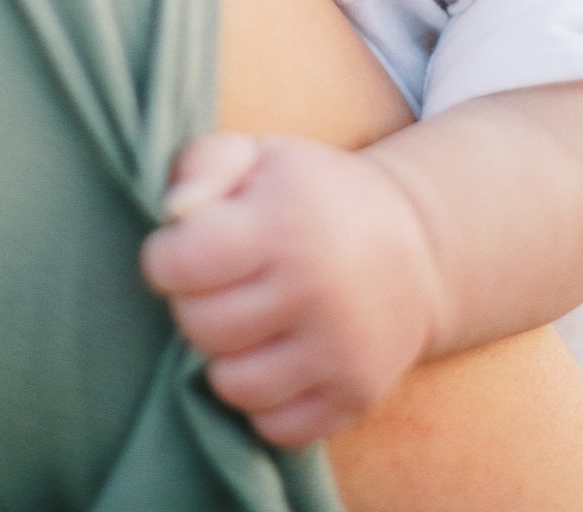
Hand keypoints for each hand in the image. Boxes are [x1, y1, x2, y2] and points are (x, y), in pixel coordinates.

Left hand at [141, 132, 440, 446]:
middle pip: (200, 327)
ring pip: (232, 386)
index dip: (165, 257)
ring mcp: (340, 348)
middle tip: (220, 283)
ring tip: (247, 320)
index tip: (184, 248)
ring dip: (226, 356)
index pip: (182, 265)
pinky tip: (276, 358)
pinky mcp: (357, 394)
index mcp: (284, 222)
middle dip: (194, 305)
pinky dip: (264, 401)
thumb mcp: (260, 155)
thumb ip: (202, 165)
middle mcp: (315, 288)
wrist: (417, 244)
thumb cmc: (313, 194)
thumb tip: (173, 212)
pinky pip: (275, 427)